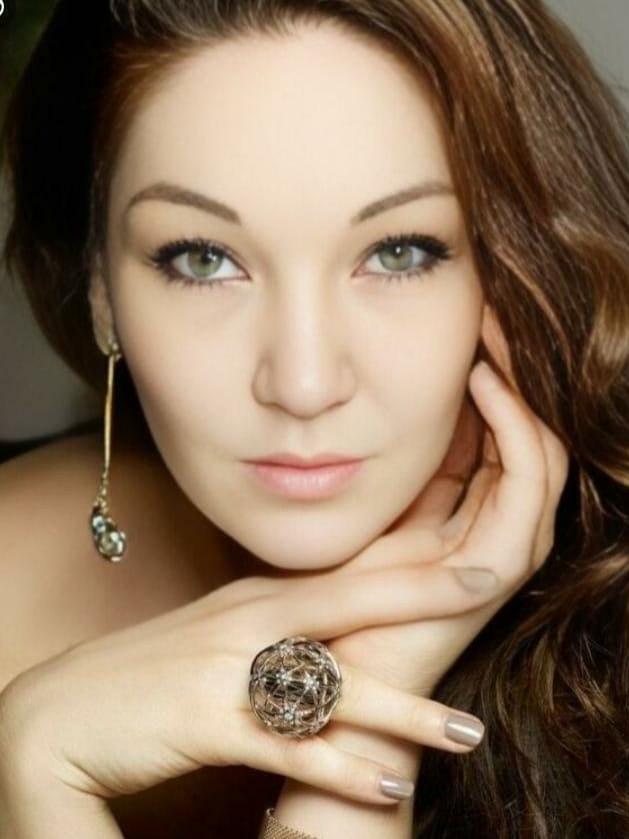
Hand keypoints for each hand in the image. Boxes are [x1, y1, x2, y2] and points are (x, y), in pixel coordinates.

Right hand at [0, 545, 496, 811]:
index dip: (406, 557)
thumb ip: (277, 618)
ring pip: (332, 684)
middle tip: (489, 583)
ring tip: (467, 731)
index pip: (345, 571)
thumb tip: (335, 619)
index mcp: (255, 596)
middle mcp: (248, 619)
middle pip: (350, 600)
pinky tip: (384, 779)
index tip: (466, 549)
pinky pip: (285, 746)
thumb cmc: (153, 670)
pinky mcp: (204, 721)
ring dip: (404, 710)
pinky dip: (339, 765)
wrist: (63, 710)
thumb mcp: (221, 630)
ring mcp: (226, 668)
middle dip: (424, 593)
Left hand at [325, 312, 569, 696]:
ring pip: (542, 451)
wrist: (317, 668)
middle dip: (518, 368)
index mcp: (467, 511)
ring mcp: (500, 550)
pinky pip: (525, 487)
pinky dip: (514, 432)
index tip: (474, 311)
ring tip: (496, 333)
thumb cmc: (331, 585)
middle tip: (496, 307)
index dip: (495, 370)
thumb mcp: (372, 500)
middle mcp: (494, 527)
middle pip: (530, 431)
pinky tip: (485, 385)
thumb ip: (406, 458)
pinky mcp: (490, 571)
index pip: (500, 428)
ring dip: (524, 389)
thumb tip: (413, 386)